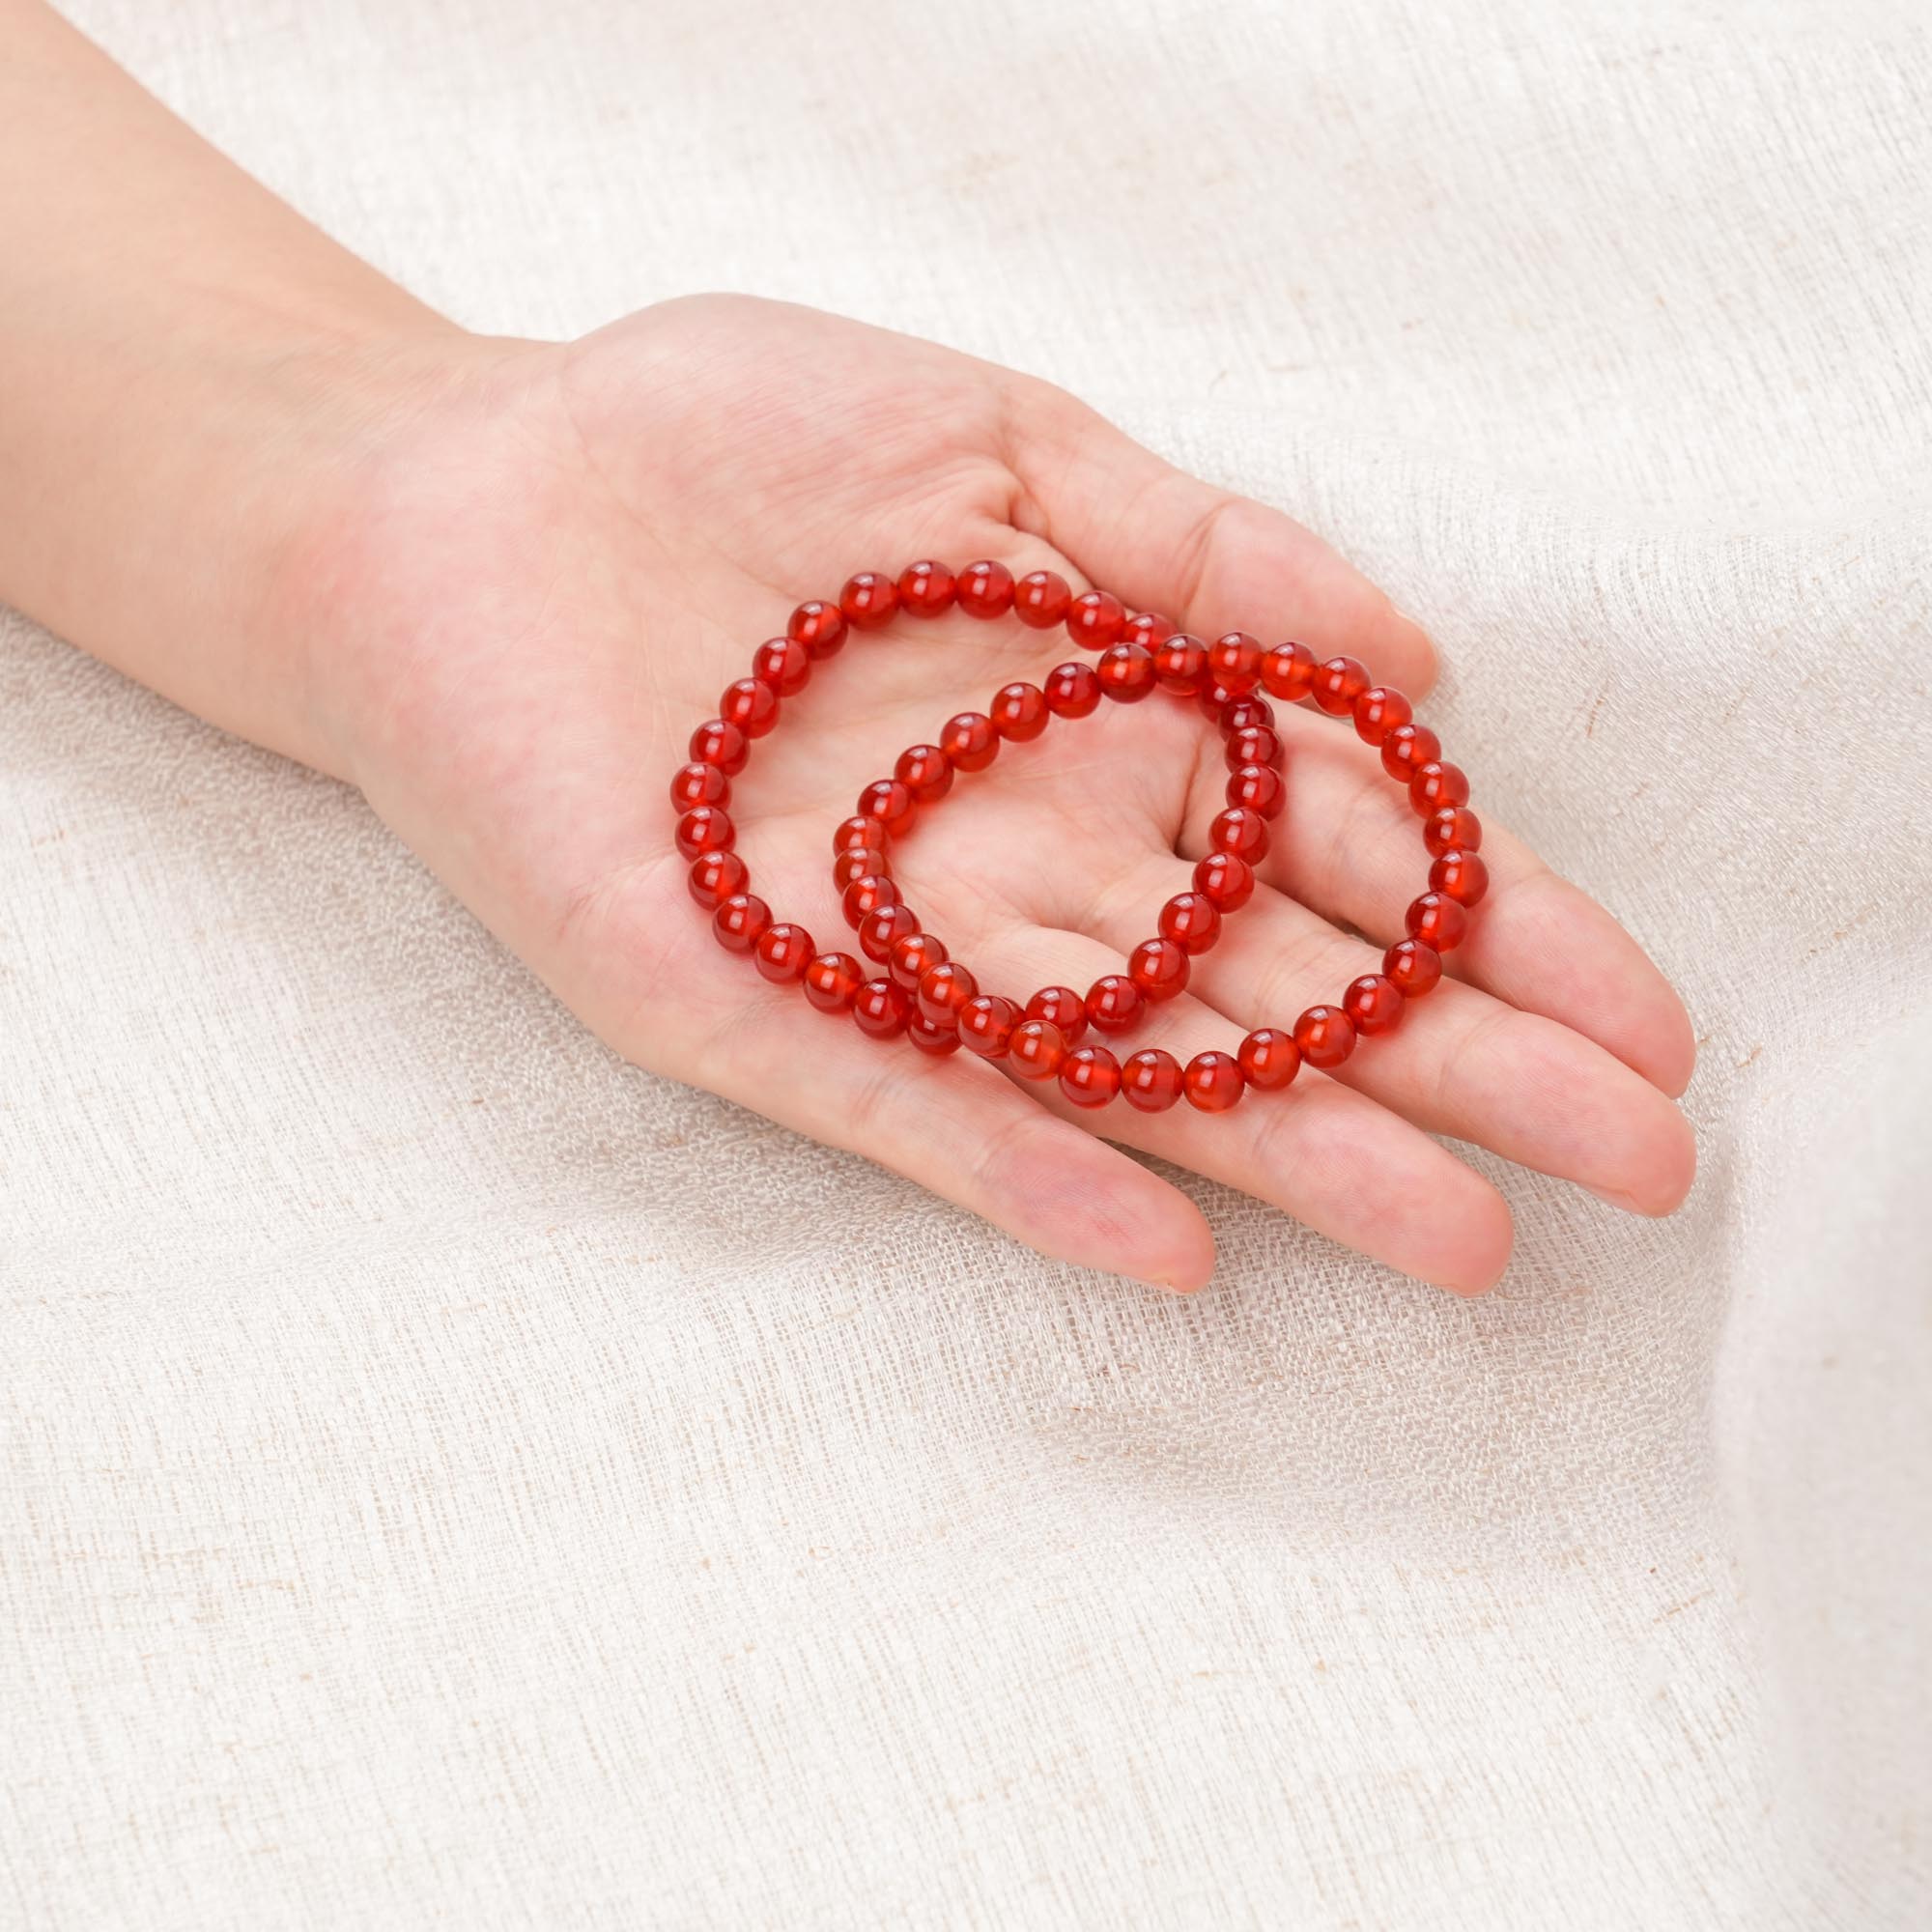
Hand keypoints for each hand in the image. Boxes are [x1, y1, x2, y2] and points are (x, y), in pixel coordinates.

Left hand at [274, 295, 1694, 1294]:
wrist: (461, 488)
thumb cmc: (719, 440)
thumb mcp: (996, 434)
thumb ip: (1197, 542)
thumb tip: (1420, 661)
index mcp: (1106, 727)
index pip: (1341, 845)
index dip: (1497, 925)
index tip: (1643, 1016)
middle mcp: (1029, 856)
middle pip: (1271, 978)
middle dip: (1457, 1067)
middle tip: (1634, 1163)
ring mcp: (894, 942)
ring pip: (1130, 1063)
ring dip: (1293, 1146)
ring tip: (1464, 1234)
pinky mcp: (747, 996)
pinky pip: (906, 1101)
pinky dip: (1030, 1172)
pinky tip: (1171, 1241)